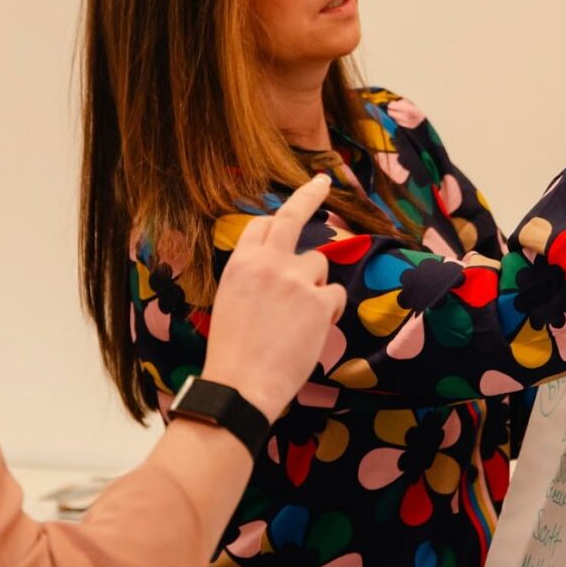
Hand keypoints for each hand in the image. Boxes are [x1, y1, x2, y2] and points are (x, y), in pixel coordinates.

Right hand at [201, 174, 346, 421]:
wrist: (240, 385)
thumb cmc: (232, 352)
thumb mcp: (231, 300)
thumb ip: (254, 277)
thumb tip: (277, 270)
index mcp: (241, 262)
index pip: (262, 225)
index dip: (276, 222)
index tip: (287, 212)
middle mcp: (268, 262)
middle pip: (294, 215)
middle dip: (310, 194)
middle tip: (322, 181)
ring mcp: (295, 278)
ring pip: (319, 264)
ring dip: (315, 285)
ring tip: (298, 319)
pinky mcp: (318, 301)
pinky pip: (334, 295)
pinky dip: (329, 310)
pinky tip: (312, 330)